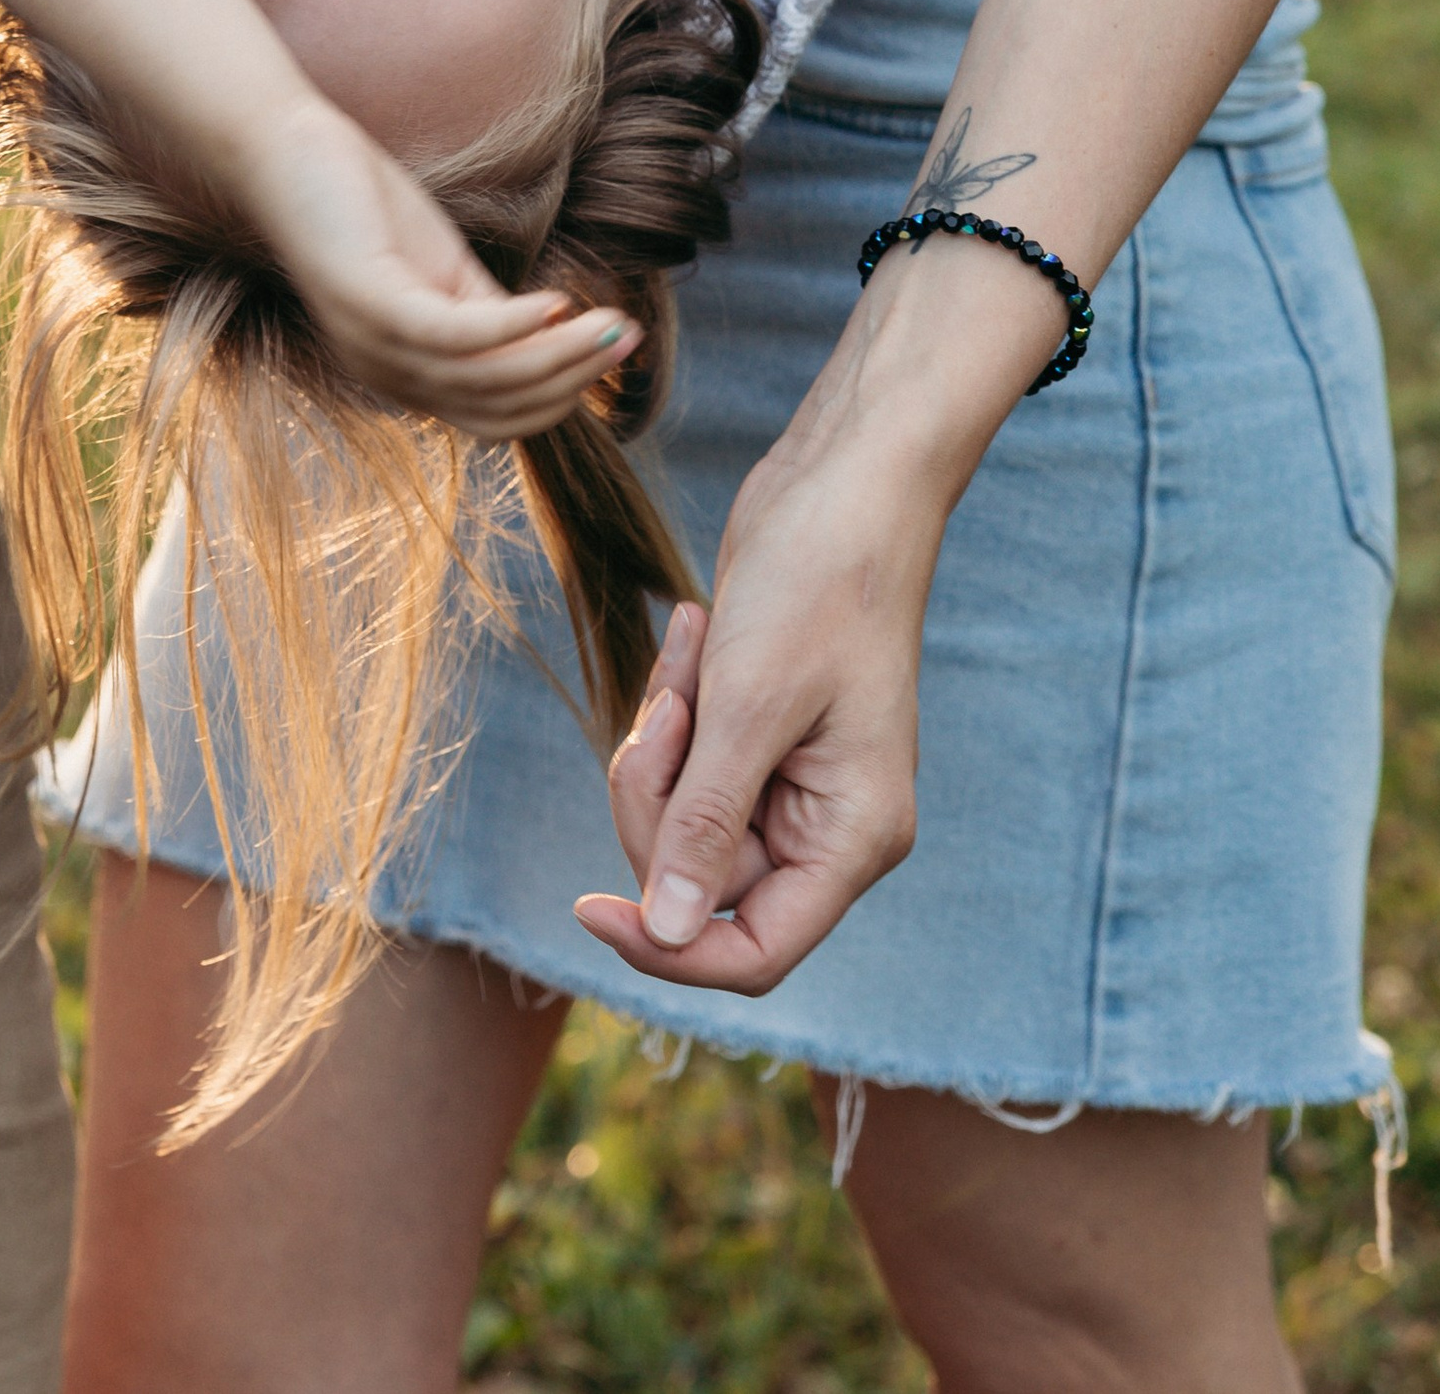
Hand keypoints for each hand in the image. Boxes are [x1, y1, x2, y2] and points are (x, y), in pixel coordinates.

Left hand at [239, 90, 636, 437]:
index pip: (496, 418)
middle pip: (500, 408)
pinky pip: (457, 335)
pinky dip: (516, 326)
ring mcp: (374, 344)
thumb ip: (494, 315)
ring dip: (562, 355)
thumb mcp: (444, 272)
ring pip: (487, 379)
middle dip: (574, 378)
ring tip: (612, 322)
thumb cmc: (365, 205)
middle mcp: (386, 374)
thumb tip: (564, 341)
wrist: (285, 150)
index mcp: (405, 375)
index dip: (562, 395)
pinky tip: (559, 301)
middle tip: (629, 337)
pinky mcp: (371, 302)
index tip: (616, 352)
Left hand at [571, 427, 936, 990]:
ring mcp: (791, 780)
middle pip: (698, 879)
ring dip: (662, 736)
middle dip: (658, 794)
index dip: (667, 945)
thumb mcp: (749, 707)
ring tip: (693, 650)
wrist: (840, 485)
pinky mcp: (756, 732)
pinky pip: (683, 758)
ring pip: (679, 815)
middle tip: (670, 707)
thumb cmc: (817, 585)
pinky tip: (694, 634)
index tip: (586, 906)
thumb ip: (705, 828)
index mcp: (853, 838)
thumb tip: (665, 936)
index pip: (754, 953)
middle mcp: (826, 825)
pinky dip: (673, 702)